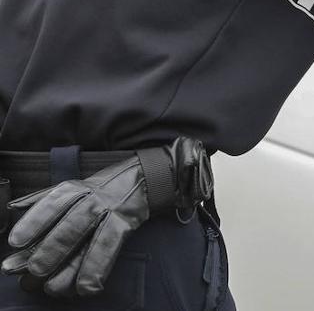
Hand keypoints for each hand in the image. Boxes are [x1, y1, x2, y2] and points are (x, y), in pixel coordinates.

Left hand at [1, 138, 210, 297]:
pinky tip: (86, 288)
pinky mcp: (126, 224)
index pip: (51, 203)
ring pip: (91, 238)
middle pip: (70, 224)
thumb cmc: (101, 188)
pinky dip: (97, 269)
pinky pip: (110, 249)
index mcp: (74, 189)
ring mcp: (111, 211)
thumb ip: (39, 200)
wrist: (145, 178)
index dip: (33, 222)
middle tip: (33, 271)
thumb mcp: (71, 187)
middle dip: (50, 249)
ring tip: (52, 288)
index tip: (15, 242)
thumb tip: (10, 210)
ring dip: (72, 265)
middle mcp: (92, 199)